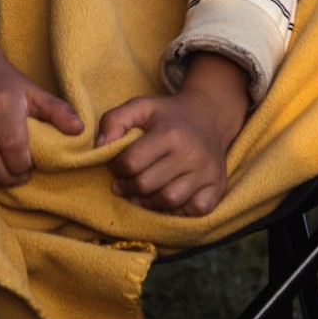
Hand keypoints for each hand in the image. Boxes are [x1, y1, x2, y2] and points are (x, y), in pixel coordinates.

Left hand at [95, 52, 249, 215]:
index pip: (131, 162)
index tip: (116, 164)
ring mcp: (207, 173)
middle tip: (123, 182)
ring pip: (167, 202)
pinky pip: (192, 211)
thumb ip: (114, 120)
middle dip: (127, 186)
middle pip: (146, 185)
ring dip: (148, 201)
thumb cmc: (168, 114)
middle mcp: (191, 154)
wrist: (209, 116)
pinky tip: (165, 198)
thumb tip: (100, 147)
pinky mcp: (217, 188)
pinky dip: (176, 210)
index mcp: (170, 133)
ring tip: (140, 191)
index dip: (116, 167)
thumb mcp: (140, 106)